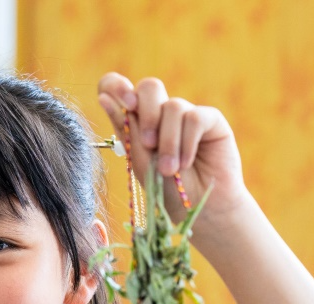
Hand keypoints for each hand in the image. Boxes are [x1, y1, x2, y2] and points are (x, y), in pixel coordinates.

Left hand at [97, 73, 248, 224]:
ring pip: (173, 106)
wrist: (197, 208)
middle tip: (147, 143)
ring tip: (168, 170)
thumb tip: (103, 97)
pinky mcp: (210, 119)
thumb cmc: (165, 189)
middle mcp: (160, 114)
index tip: (119, 102)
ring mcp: (186, 114)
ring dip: (168, 142)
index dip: (115, 86)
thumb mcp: (140, 161)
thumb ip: (126, 129)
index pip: (120, 89)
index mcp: (136, 121)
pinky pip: (195, 117)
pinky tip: (185, 163)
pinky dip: (187, 142)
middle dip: (147, 112)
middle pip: (150, 86)